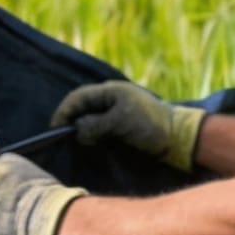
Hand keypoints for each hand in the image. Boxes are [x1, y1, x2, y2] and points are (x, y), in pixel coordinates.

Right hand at [51, 81, 204, 171]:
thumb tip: (76, 131)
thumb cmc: (150, 126)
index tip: (55, 130)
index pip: (78, 98)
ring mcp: (116, 110)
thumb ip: (95, 125)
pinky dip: (90, 133)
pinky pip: (98, 125)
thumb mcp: (120, 123)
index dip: (64, 112)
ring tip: (73, 142)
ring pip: (89, 117)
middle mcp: (111, 98)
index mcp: (110, 91)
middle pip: (81, 106)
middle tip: (62, 137)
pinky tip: (88, 143)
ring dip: (80, 128)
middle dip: (70, 120)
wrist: (179, 137)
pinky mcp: (121, 124)